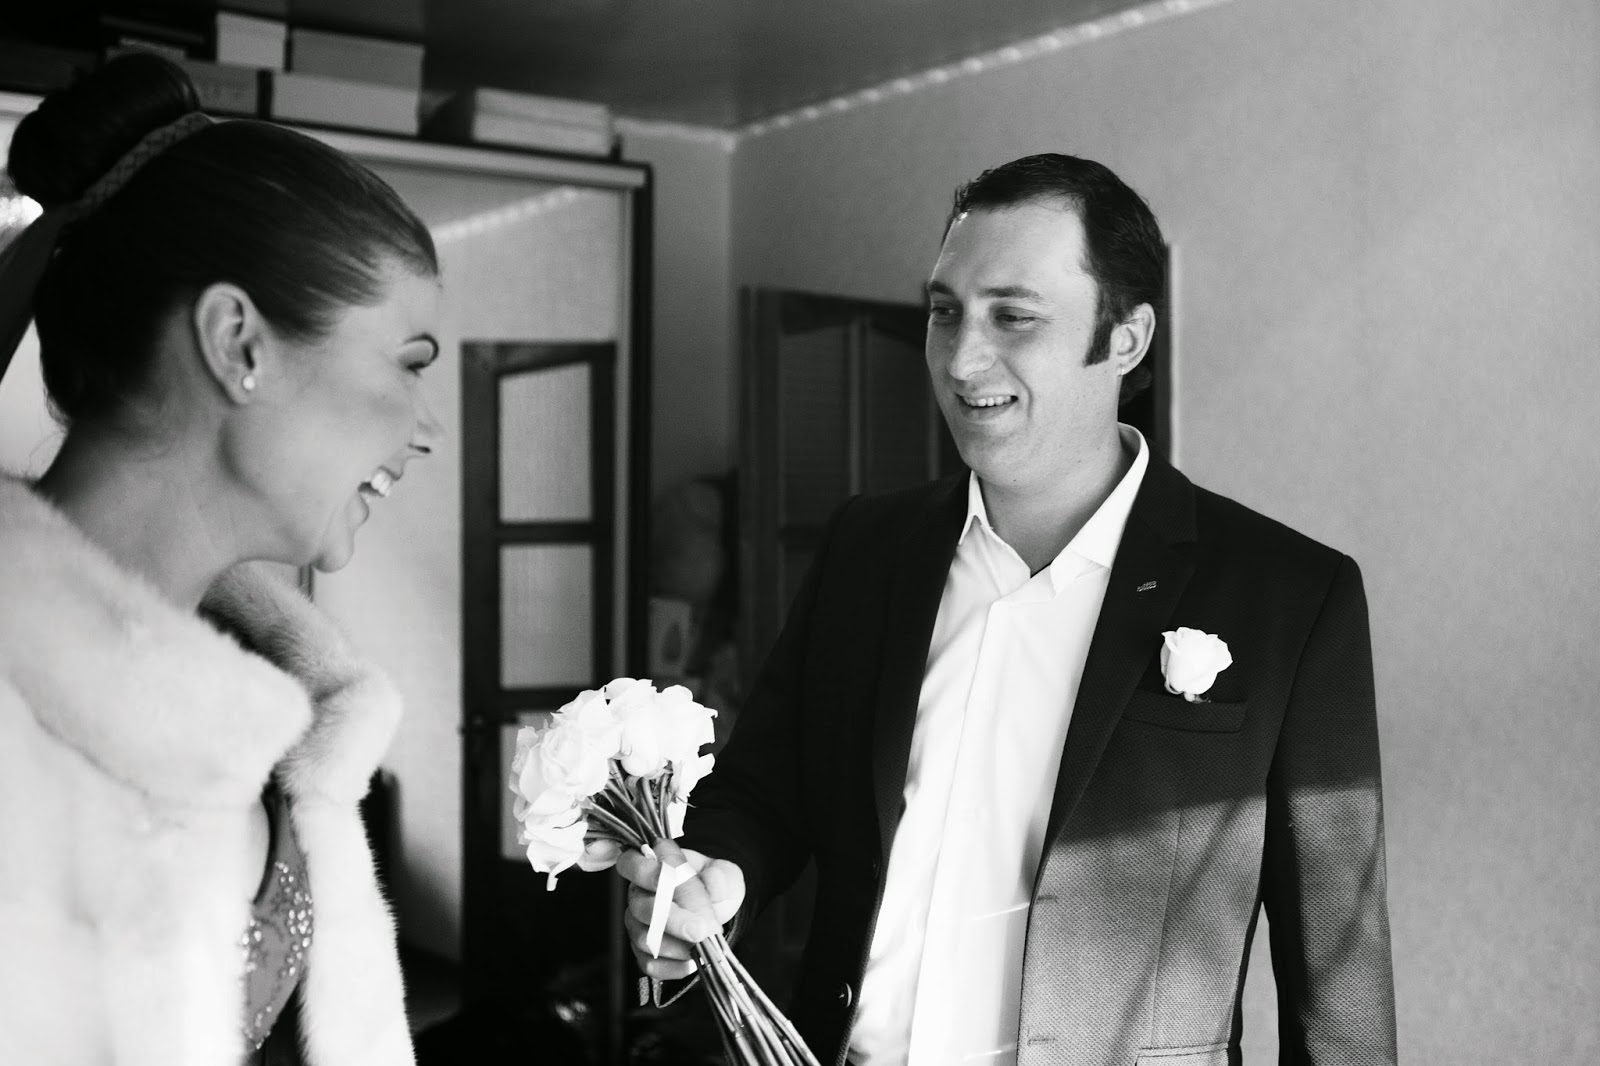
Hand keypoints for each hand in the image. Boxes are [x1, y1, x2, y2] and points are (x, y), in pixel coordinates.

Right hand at [615, 844, 745, 979]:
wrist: (717, 913)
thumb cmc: (715, 887)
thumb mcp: (726, 874)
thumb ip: (722, 875)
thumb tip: (713, 880)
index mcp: (655, 864)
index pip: (633, 863)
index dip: (648, 874)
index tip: (673, 882)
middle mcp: (639, 892)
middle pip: (641, 907)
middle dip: (673, 920)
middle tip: (701, 929)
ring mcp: (638, 922)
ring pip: (644, 938)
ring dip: (676, 946)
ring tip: (701, 946)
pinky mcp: (643, 950)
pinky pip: (649, 963)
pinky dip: (672, 966)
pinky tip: (692, 962)